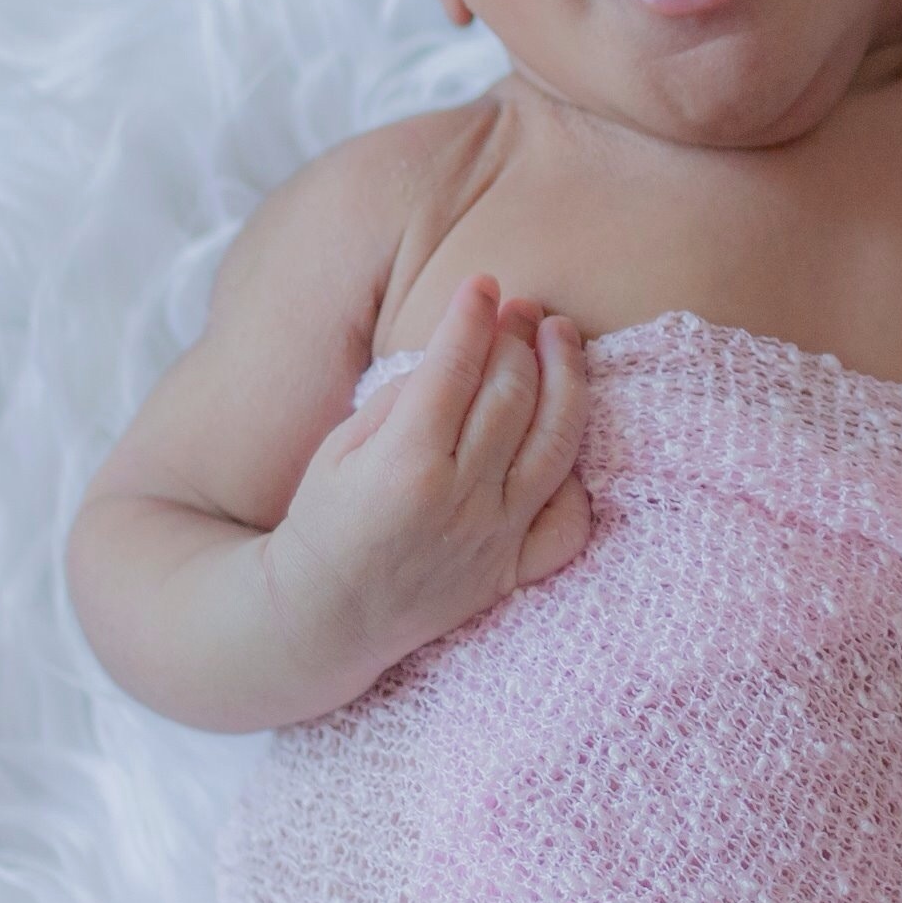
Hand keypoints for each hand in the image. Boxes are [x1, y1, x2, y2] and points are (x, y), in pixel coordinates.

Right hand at [265, 275, 592, 680]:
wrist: (324, 620)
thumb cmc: (326, 521)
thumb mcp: (338, 450)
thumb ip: (400, 400)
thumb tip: (459, 354)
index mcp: (403, 467)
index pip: (454, 369)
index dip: (471, 316)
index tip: (482, 282)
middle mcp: (458, 502)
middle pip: (512, 395)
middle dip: (519, 336)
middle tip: (521, 304)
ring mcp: (495, 540)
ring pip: (555, 442)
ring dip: (565, 376)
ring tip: (560, 334)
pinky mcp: (514, 572)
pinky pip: (569, 518)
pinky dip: (577, 473)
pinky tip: (566, 428)